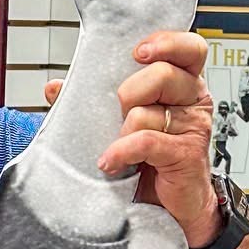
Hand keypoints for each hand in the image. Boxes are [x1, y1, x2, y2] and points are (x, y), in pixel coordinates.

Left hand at [46, 30, 216, 244]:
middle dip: (130, 91)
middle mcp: (193, 100)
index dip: (166, 43)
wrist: (170, 205)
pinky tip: (111, 161)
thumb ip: (93, 100)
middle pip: (164, 74)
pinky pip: (146, 141)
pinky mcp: (185, 154)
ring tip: (117, 144)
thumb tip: (55, 87)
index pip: (189, 48)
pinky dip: (121, 151)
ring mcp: (193, 127)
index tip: (138, 52)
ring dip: (122, 131)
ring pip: (148, 112)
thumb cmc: (151, 159)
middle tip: (119, 111)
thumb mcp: (122, 122)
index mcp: (183, 83)